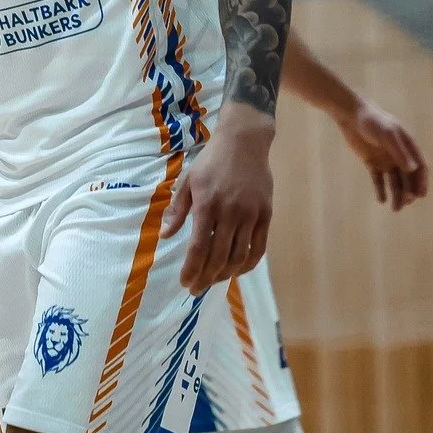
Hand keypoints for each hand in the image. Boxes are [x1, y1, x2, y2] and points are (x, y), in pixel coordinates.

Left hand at [161, 105, 274, 294]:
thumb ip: (178, 210)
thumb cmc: (211, 161)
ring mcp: (251, 215)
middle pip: (219, 255)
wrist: (244, 142)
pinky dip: (249, 263)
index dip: (192, 268)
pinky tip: (238, 270)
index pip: (198, 246)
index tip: (185, 283)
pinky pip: (259, 247)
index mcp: (206, 205)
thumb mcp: (188, 181)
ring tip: (213, 281)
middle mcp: (230, 213)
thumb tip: (166, 235)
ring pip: (240, 255)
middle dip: (206, 276)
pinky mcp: (266, 214)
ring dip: (226, 273)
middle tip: (196, 289)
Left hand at [335, 97, 427, 210]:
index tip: (420, 196)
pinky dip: (380, 189)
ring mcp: (386, 160)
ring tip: (395, 208)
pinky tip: (381, 200)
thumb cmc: (372, 122)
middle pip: (408, 178)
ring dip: (396, 195)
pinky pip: (378, 179)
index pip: (420, 168)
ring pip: (394, 181)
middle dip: (408, 192)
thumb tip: (412, 169)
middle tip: (405, 203)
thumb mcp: (387, 135)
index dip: (422, 182)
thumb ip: (399, 151)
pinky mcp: (371, 162)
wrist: (351, 115)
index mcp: (408, 147)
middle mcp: (399, 155)